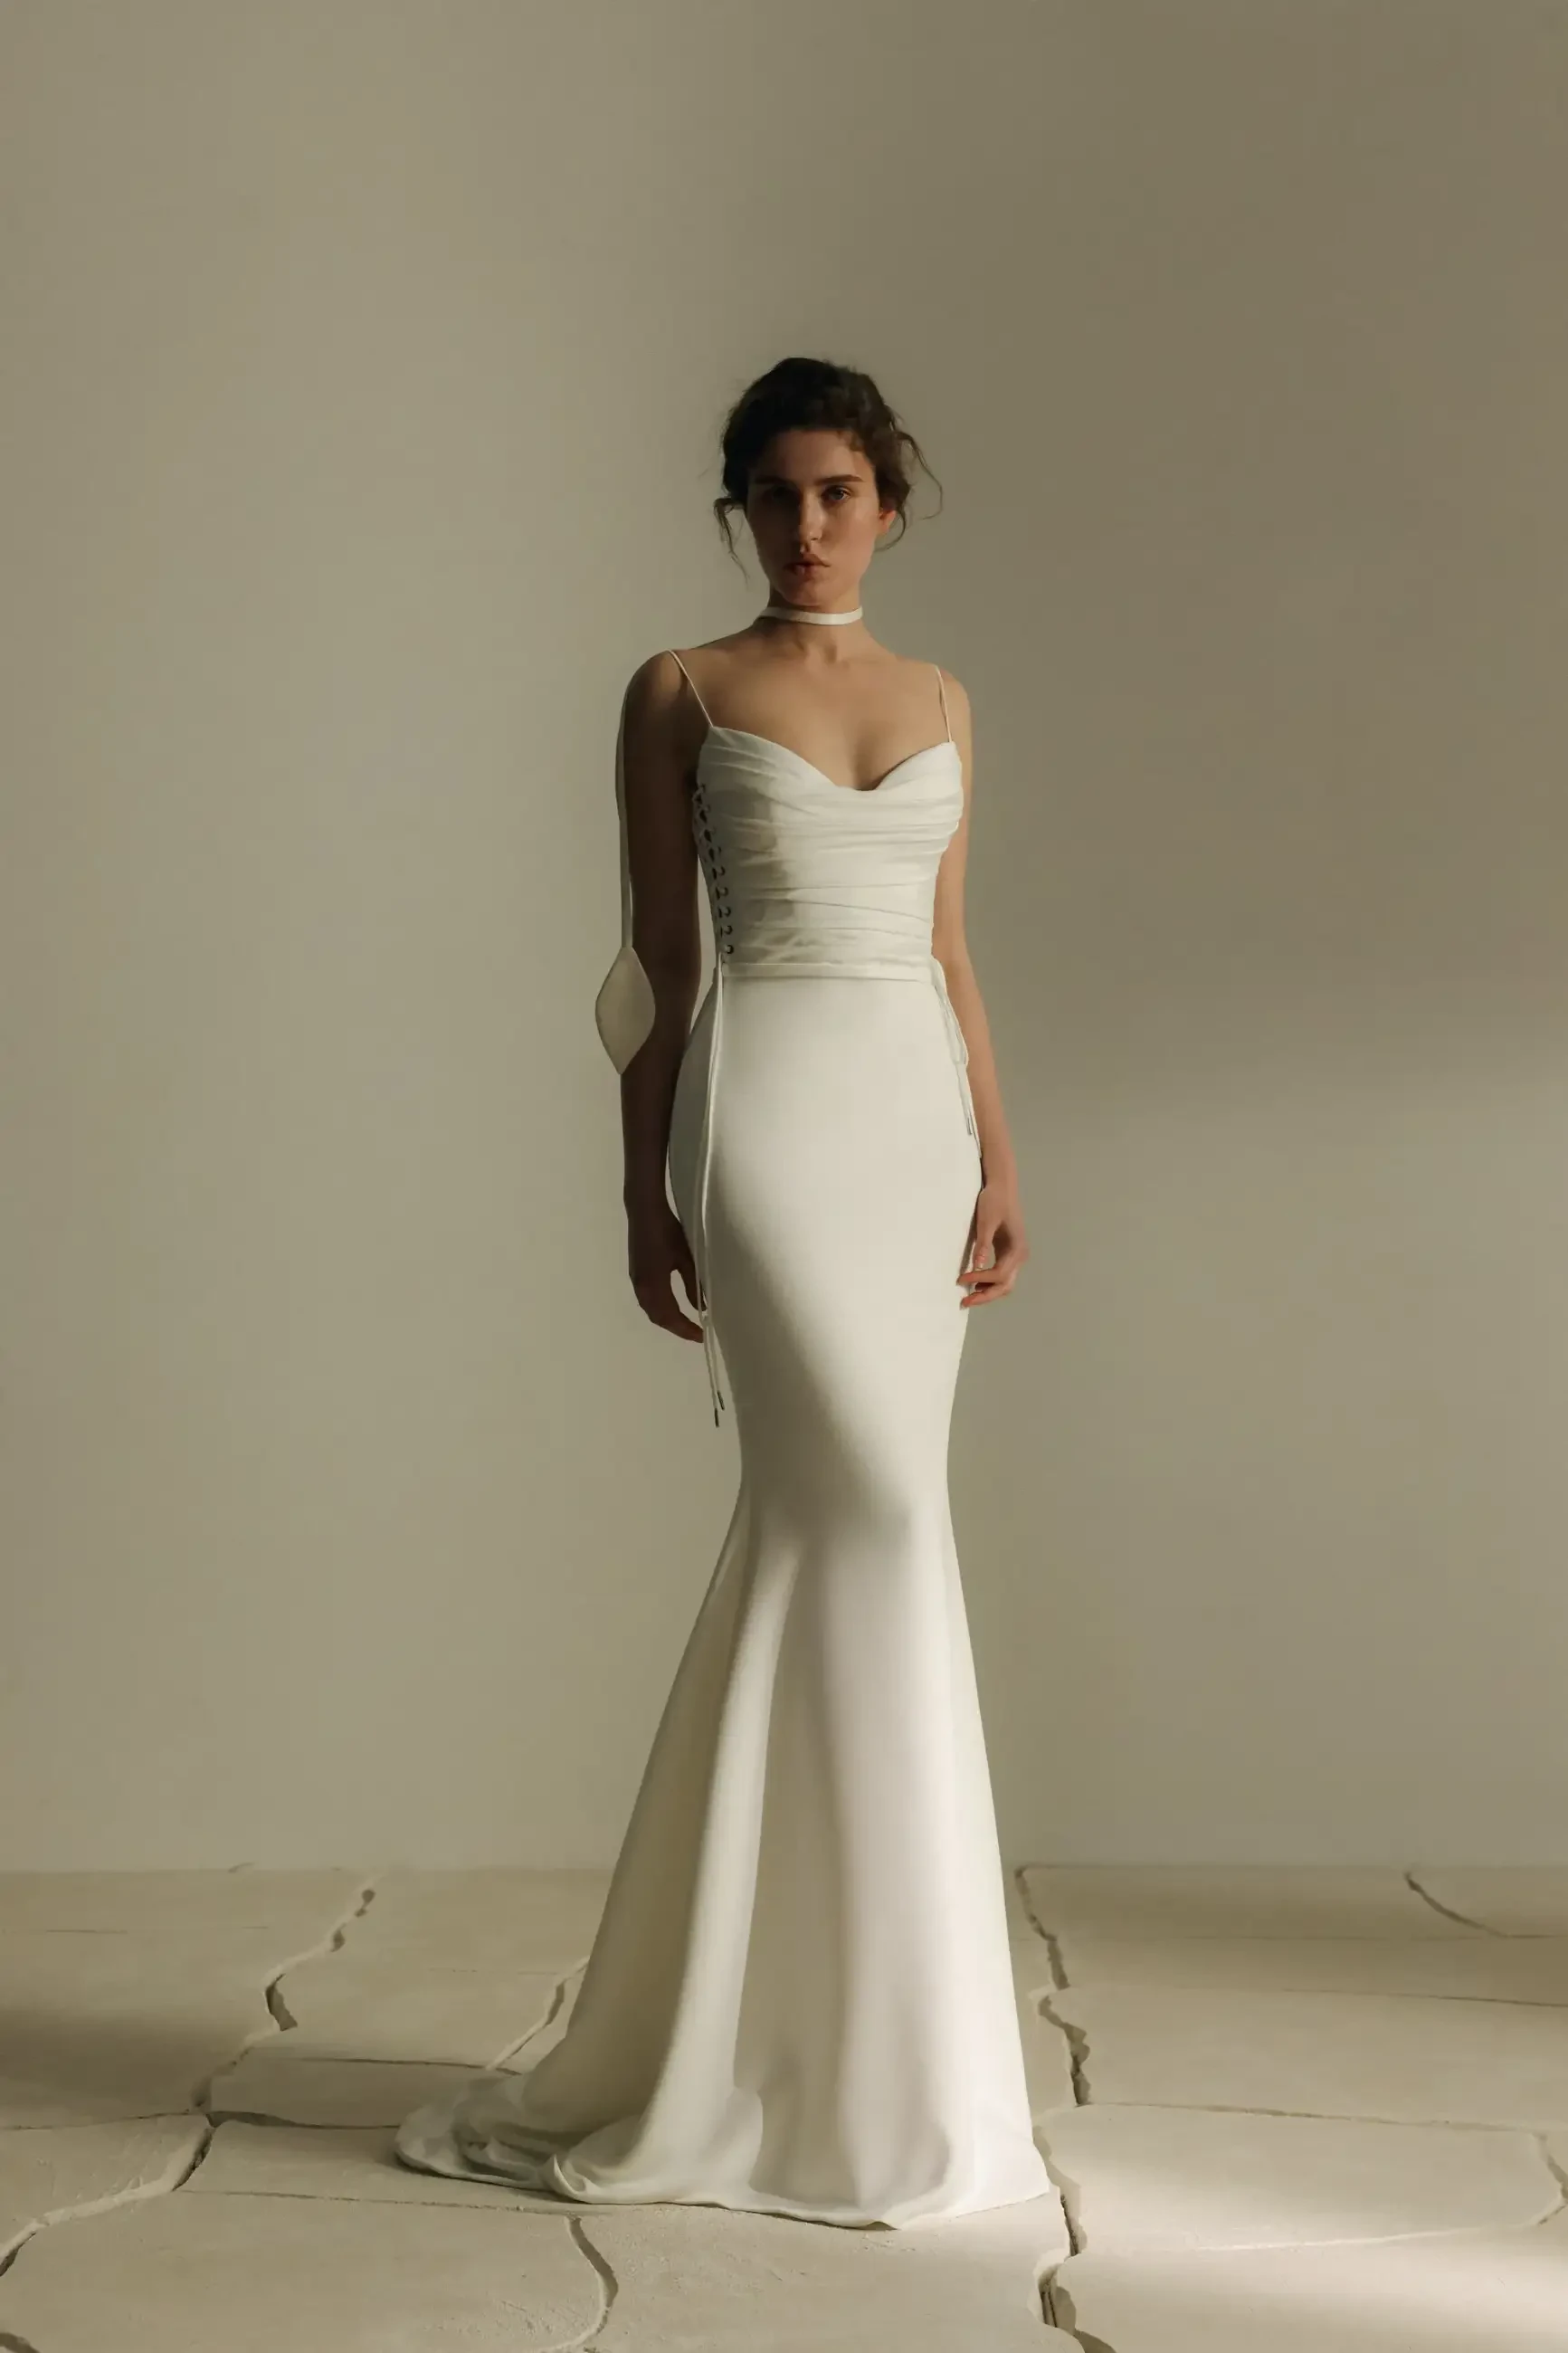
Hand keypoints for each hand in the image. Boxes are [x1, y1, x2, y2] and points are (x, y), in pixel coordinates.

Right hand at [628, 1198, 705, 1343]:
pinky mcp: (636, 1273)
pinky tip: (671, 1305)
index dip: (685, 1329)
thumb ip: (694, 1284)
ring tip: (685, 1323)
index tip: (701, 1336)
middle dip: (676, 1328)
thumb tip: (702, 1307)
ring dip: (667, 1319)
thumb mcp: (686, 1257)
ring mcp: (636, 1280)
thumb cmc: (667, 1230)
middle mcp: (641, 1287)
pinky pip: (647, 1300)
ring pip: (650, 1310)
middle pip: (658, 1317)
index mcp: (653, 1285)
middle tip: (695, 1333)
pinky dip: (659, 1309)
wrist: (644, 1210)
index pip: (670, 1317)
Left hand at [958, 1177, 1027, 1306]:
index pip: (999, 1274)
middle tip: (964, 1303)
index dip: (979, 1280)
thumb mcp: (986, 1222)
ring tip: (968, 1297)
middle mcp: (1020, 1256)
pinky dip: (990, 1282)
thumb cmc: (994, 1201)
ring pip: (1005, 1283)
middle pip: (1005, 1285)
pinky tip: (975, 1283)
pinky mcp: (1010, 1253)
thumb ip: (982, 1245)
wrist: (1003, 1187)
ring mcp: (1017, 1255)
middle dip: (986, 1296)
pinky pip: (1003, 1274)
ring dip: (988, 1291)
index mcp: (1017, 1249)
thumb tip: (977, 1267)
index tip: (960, 1279)